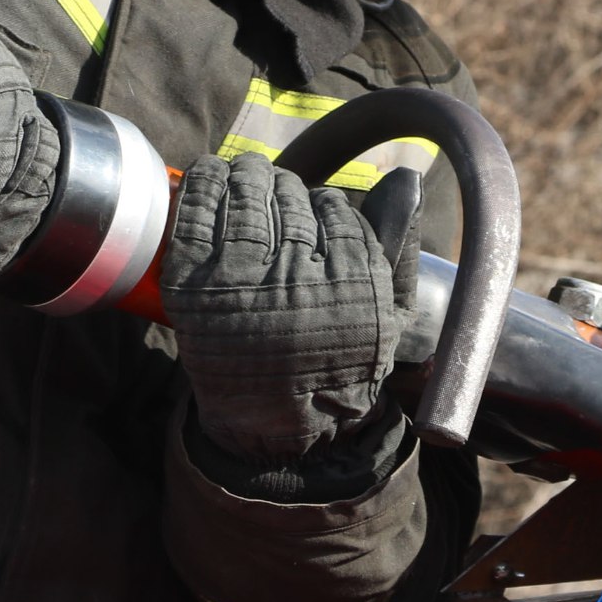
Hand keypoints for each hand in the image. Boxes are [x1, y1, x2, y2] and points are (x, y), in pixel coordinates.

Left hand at [156, 153, 419, 461]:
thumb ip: (396, 246)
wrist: (279, 429)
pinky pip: (197, 219)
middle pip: (289, 202)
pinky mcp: (194, 288)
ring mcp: (240, 284)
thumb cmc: (337, 367)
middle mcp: (296, 282)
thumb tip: (406, 178)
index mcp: (349, 285)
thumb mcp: (386, 315)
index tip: (317, 203)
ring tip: (245, 171)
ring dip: (246, 177)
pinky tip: (209, 172)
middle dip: (283, 185)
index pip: (336, 213)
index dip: (324, 203)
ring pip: (246, 201)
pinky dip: (203, 187)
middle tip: (275, 181)